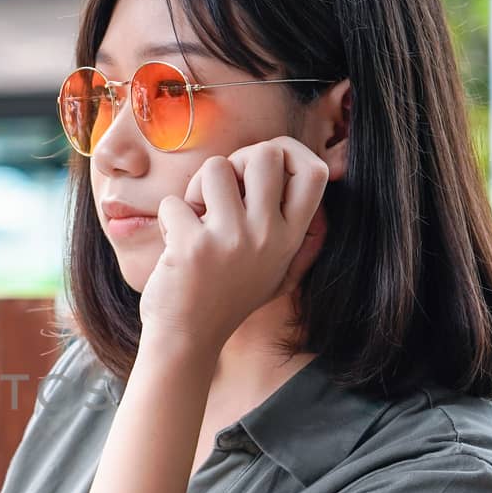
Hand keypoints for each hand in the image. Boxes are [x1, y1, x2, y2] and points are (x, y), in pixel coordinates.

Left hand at [137, 137, 328, 347]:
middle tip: (220, 193)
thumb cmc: (226, 297)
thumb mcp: (275, 268)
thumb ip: (292, 227)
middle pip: (265, 154)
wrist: (187, 340)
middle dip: (236, 161)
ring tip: (196, 222)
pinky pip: (174, 202)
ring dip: (197, 189)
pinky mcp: (193, 246)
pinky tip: (174, 248)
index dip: (289, 152)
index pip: (315, 172)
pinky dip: (168, 219)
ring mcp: (231, 239)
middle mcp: (267, 235)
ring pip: (215, 167)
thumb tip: (323, 171)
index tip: (261, 166)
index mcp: (290, 237)